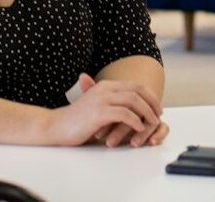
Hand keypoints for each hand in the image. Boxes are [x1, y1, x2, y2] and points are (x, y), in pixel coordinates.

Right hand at [45, 74, 163, 146]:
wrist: (55, 127)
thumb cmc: (76, 121)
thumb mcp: (96, 107)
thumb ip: (111, 103)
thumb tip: (130, 109)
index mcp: (105, 85)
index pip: (134, 85)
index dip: (149, 95)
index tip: (157, 106)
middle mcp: (105, 89)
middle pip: (137, 90)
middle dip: (152, 101)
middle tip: (159, 114)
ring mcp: (102, 99)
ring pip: (133, 100)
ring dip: (147, 112)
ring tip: (153, 122)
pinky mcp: (99, 113)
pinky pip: (124, 114)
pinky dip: (135, 121)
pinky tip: (139, 128)